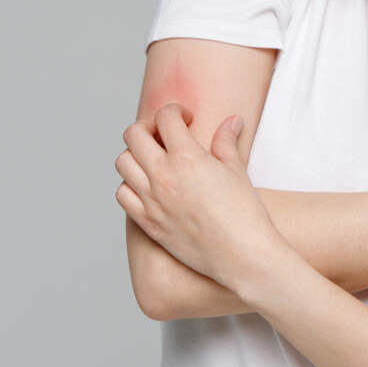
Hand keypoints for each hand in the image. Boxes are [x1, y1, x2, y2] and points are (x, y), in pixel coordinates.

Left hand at [114, 103, 293, 291]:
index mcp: (187, 157)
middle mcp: (163, 175)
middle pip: (133, 134)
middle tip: (163, 135)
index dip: (175, 111)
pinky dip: (130, 185)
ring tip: (154, 160)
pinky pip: (123, 195)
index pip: (164, 117)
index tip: (186, 120)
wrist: (242, 255)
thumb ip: (226, 142)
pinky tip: (148, 187)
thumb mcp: (236, 171)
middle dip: (148, 127)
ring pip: (122, 162)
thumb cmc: (245, 213)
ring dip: (135, 155)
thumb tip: (232, 121)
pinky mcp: (148, 223)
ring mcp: (151, 200)